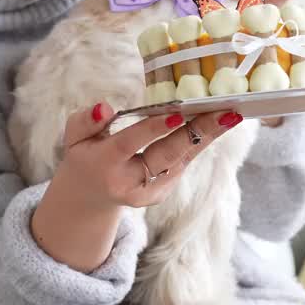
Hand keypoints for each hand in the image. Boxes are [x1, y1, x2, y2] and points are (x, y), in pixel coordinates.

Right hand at [56, 102, 243, 209]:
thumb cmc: (85, 156)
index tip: (177, 113)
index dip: (152, 129)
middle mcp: (131, 182)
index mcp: (105, 165)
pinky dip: (200, 142)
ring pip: (182, 159)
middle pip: (167, 154)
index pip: (130, 143)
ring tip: (231, 115)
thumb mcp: (74, 138)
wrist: (91, 196)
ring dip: (208, 136)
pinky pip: (183, 162)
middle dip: (196, 132)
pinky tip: (219, 123)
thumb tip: (106, 107)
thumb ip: (86, 121)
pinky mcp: (162, 192)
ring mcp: (150, 191)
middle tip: (223, 112)